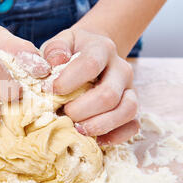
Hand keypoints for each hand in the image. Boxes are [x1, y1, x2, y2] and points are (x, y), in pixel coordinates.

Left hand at [41, 27, 139, 144]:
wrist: (92, 54)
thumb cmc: (71, 52)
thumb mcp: (60, 43)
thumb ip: (54, 50)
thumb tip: (54, 61)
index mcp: (102, 48)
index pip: (90, 64)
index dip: (68, 81)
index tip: (49, 90)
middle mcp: (121, 68)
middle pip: (108, 94)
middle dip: (81, 110)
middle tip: (63, 113)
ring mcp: (130, 89)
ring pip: (127, 111)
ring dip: (99, 125)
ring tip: (77, 129)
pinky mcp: (133, 108)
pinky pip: (133, 126)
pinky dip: (116, 136)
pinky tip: (96, 139)